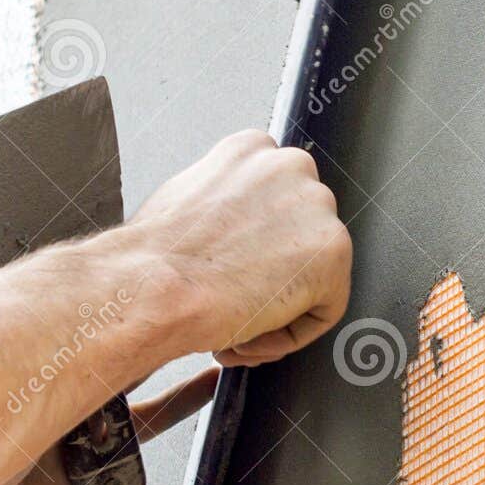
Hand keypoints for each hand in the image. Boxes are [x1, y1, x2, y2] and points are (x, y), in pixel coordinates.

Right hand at [128, 131, 351, 367]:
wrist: (151, 286)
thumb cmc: (153, 256)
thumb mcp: (184, 199)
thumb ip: (224, 202)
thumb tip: (234, 224)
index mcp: (253, 149)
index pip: (276, 201)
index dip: (254, 247)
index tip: (230, 269)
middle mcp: (291, 167)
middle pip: (300, 235)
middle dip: (267, 274)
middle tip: (230, 300)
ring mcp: (317, 208)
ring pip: (313, 273)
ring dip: (277, 306)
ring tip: (233, 323)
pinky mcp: (333, 254)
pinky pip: (324, 310)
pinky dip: (289, 335)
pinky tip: (249, 335)